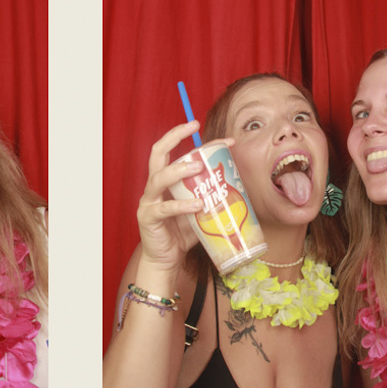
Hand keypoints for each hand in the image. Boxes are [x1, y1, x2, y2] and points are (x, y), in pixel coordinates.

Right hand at [134, 121, 219, 277]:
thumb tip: (238, 184)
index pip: (174, 151)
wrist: (166, 259)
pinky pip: (164, 209)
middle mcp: (154, 186)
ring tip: (197, 167)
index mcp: (165, 180)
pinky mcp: (148, 219)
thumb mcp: (199, 209)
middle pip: (157, 153)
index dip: (189, 138)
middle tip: (194, 128)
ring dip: (178, 170)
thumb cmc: (182, 232)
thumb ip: (210, 195)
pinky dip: (182, 206)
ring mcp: (149, 201)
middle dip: (174, 136)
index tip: (212, 132)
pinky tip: (197, 205)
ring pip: (158, 178)